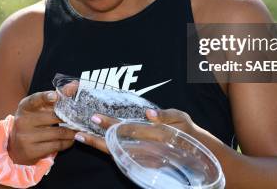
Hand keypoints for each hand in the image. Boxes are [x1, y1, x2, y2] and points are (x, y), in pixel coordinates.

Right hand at [7, 90, 76, 164]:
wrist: (16, 147)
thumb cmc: (33, 122)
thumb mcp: (40, 108)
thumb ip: (57, 96)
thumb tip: (74, 85)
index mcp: (25, 107)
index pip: (35, 100)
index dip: (45, 97)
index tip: (55, 96)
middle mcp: (23, 121)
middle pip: (53, 117)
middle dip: (69, 118)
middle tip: (81, 118)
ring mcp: (26, 137)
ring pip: (57, 133)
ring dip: (71, 132)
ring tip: (79, 130)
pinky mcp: (31, 150)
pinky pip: (56, 146)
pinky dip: (67, 142)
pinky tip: (71, 140)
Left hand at [74, 108, 199, 154]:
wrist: (198, 154)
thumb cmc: (187, 131)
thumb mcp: (181, 118)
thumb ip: (165, 116)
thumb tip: (148, 114)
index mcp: (153, 135)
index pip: (127, 130)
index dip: (110, 125)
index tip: (94, 118)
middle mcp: (146, 148)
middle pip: (116, 145)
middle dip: (96, 140)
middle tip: (78, 132)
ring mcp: (143, 158)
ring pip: (116, 153)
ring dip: (98, 146)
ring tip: (82, 137)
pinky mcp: (143, 163)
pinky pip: (122, 156)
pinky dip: (108, 150)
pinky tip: (97, 143)